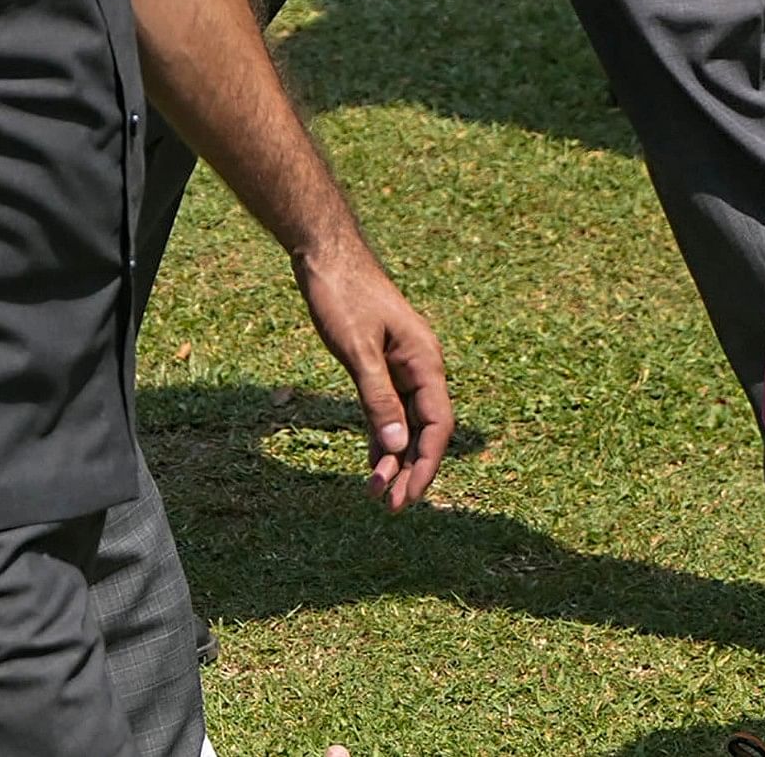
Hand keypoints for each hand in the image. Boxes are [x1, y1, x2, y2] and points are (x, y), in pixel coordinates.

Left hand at [294, 244, 451, 509]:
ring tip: (377, 494)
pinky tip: (373, 461)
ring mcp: (401, 366)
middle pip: (425, 429)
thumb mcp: (357, 350)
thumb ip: (378, 399)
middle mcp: (420, 366)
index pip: (437, 424)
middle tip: (391, 507)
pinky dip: (382, 437)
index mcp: (425, 361)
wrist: (327, 257)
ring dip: (395, 459)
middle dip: (411, 470)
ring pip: (406, 423)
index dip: (426, 464)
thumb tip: (398, 448)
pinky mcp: (381, 365)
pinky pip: (389, 410)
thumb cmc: (343, 296)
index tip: (408, 497)